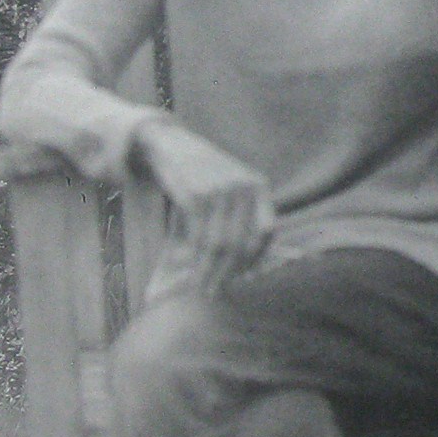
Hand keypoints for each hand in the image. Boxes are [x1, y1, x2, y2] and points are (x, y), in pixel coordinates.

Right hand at [131, 117, 275, 293]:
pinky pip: (199, 237)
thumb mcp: (230, 187)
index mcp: (258, 185)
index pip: (267, 230)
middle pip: (241, 242)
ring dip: (209, 270)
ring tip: (201, 286)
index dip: (257, 256)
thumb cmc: (202, 174)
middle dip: (228, 272)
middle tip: (216, 290)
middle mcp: (244, 187)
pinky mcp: (196, 196)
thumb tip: (247, 265)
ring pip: (219, 244)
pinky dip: (194, 258)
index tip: (244, 275)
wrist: (170, 146)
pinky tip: (189, 269)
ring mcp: (220, 191)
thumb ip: (240, 217)